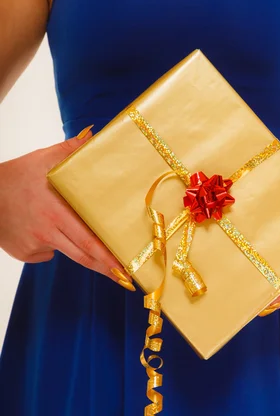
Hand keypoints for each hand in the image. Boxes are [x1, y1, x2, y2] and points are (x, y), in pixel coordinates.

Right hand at [0, 125, 134, 290]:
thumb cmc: (17, 176)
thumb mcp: (43, 159)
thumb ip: (70, 150)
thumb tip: (93, 137)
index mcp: (55, 211)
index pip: (88, 239)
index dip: (108, 255)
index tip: (126, 265)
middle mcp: (46, 231)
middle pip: (82, 255)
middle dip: (106, 268)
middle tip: (126, 277)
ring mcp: (34, 244)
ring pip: (68, 255)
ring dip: (89, 263)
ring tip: (108, 269)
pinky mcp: (24, 253)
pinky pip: (49, 253)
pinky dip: (56, 246)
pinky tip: (49, 231)